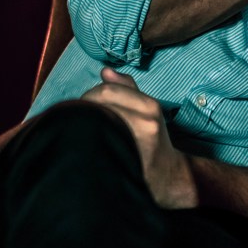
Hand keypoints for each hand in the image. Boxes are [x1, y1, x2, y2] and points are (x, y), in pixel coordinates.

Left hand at [81, 68, 196, 208]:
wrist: (169, 176)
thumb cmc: (154, 142)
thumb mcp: (147, 112)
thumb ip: (127, 90)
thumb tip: (105, 71)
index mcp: (150, 106)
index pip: (109, 90)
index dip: (90, 95)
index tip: (84, 105)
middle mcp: (146, 120)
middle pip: (102, 102)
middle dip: (85, 106)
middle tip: (78, 118)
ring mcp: (137, 140)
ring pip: (98, 119)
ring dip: (83, 121)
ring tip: (82, 130)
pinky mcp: (128, 158)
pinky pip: (100, 141)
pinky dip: (88, 139)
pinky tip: (86, 144)